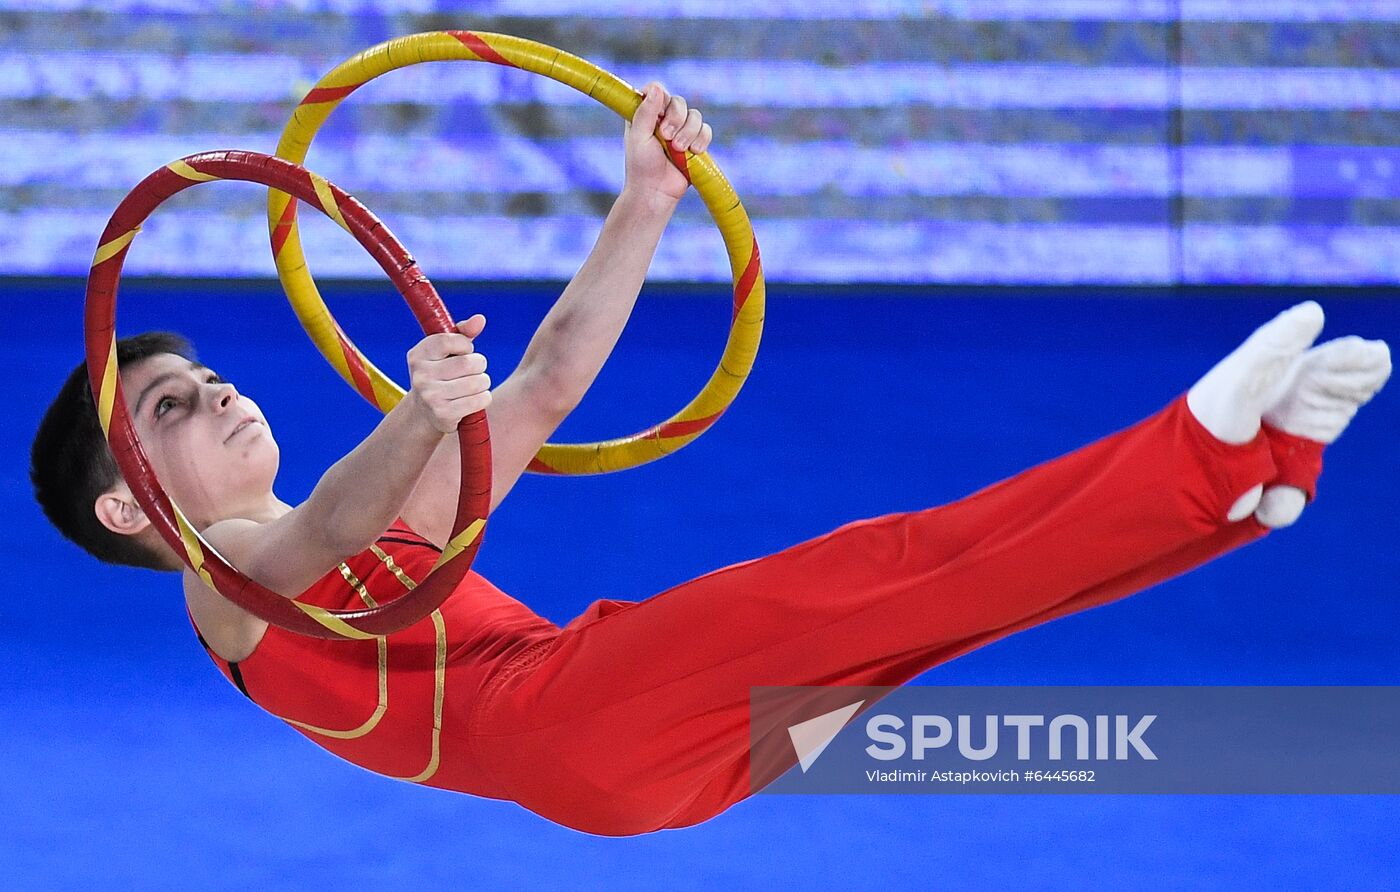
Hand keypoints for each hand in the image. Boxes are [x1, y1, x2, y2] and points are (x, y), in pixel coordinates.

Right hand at [405, 314, 490, 432]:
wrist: (426, 412)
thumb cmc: (442, 374)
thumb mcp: (447, 352)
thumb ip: (463, 333)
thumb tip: (480, 319)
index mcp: (418, 355)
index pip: (450, 340)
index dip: (465, 345)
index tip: (464, 352)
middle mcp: (420, 375)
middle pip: (468, 363)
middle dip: (479, 365)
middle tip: (474, 370)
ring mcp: (430, 396)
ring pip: (477, 382)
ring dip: (483, 382)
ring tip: (475, 384)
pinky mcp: (443, 414)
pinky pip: (479, 400)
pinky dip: (484, 398)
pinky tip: (475, 398)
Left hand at [623, 81, 712, 203]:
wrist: (656, 191)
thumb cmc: (641, 166)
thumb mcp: (639, 136)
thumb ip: (645, 112)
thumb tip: (657, 88)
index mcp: (646, 114)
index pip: (657, 90)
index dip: (661, 99)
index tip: (657, 116)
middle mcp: (664, 119)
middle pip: (679, 102)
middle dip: (676, 119)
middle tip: (667, 137)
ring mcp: (681, 130)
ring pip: (695, 116)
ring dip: (689, 132)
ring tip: (679, 150)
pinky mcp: (695, 143)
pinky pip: (706, 131)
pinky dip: (702, 140)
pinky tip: (694, 152)